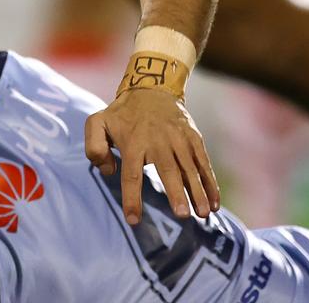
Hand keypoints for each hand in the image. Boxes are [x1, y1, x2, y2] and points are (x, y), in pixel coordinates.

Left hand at [84, 89, 219, 225]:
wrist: (151, 89)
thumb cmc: (121, 114)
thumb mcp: (97, 123)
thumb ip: (94, 147)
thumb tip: (107, 171)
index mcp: (133, 143)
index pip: (131, 174)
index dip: (132, 198)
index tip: (133, 219)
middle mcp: (157, 141)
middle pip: (167, 170)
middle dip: (175, 192)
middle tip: (182, 214)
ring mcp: (178, 139)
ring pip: (189, 168)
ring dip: (197, 191)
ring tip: (203, 213)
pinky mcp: (193, 138)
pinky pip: (203, 162)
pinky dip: (210, 182)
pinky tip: (215, 202)